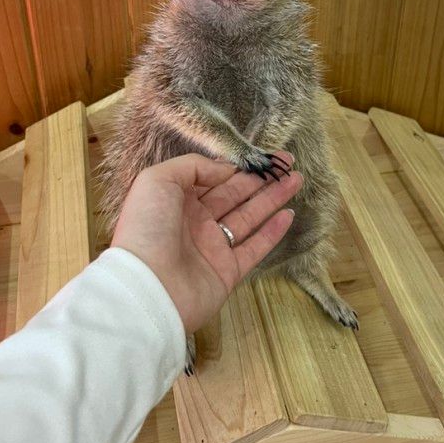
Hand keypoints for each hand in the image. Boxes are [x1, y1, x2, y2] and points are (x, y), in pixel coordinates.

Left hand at [111, 152, 301, 331]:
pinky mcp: (228, 271)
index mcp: (177, 201)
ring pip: (249, 217)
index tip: (261, 154)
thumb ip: (192, 166)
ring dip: (272, 198)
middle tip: (288, 162)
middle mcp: (196, 222)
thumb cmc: (147, 228)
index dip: (237, 166)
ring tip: (296, 180)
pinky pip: (255, 248)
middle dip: (261, 179)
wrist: (147, 288)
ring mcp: (213, 248)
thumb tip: (224, 170)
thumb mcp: (157, 181)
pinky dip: (273, 232)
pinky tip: (289, 214)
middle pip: (235, 195)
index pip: (212, 179)